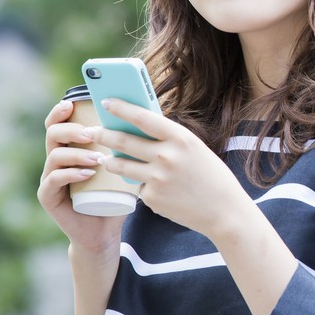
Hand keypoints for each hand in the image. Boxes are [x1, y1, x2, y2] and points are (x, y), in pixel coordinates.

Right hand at [37, 99, 125, 255]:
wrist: (105, 230)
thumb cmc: (116, 194)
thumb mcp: (123, 166)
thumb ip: (129, 145)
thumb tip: (151, 117)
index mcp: (71, 147)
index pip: (60, 122)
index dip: (61, 111)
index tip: (72, 102)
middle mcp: (56, 159)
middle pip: (52, 133)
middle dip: (71, 130)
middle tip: (91, 133)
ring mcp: (49, 177)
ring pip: (54, 156)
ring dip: (76, 153)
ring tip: (97, 158)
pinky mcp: (48, 196)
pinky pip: (53, 180)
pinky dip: (70, 174)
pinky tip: (87, 174)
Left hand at [86, 99, 251, 238]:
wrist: (224, 211)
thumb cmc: (212, 177)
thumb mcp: (195, 149)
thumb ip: (169, 140)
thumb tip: (139, 130)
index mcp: (180, 138)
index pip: (143, 117)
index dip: (122, 108)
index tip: (106, 103)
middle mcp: (166, 156)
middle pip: (123, 140)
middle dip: (103, 134)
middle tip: (90, 131)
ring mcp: (157, 178)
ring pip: (120, 165)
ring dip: (110, 161)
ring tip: (107, 159)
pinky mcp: (151, 198)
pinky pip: (138, 186)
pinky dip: (142, 186)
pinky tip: (157, 190)